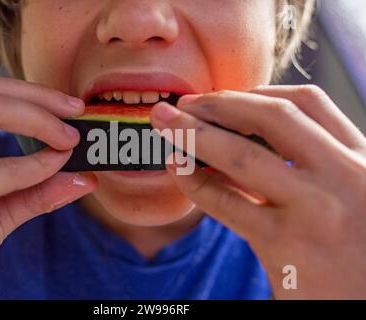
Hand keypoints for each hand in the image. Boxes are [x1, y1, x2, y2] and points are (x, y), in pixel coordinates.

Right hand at [0, 73, 96, 298]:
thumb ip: (36, 190)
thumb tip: (82, 177)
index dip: (27, 92)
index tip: (65, 107)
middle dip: (38, 95)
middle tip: (75, 111)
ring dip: (40, 117)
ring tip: (70, 138)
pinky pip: (5, 168)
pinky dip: (40, 165)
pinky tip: (58, 166)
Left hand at [151, 85, 365, 298]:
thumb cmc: (356, 250)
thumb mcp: (351, 194)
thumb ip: (315, 163)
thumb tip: (244, 136)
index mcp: (362, 158)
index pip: (309, 102)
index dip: (257, 91)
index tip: (223, 97)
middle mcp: (344, 176)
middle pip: (272, 116)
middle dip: (218, 103)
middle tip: (183, 103)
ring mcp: (315, 210)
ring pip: (242, 155)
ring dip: (194, 133)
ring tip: (165, 124)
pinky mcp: (285, 246)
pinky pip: (226, 204)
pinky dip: (195, 182)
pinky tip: (178, 170)